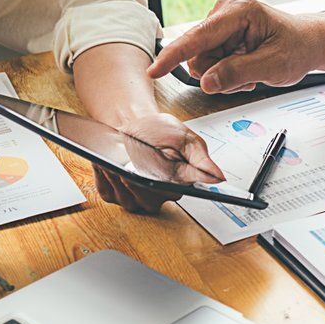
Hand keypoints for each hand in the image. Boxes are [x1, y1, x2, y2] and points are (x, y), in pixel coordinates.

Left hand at [94, 113, 223, 213]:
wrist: (133, 122)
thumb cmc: (159, 131)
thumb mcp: (185, 139)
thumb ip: (201, 160)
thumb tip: (218, 178)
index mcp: (180, 183)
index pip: (181, 196)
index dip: (172, 191)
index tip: (166, 183)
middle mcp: (159, 194)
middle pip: (151, 200)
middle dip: (141, 183)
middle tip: (134, 166)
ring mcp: (137, 195)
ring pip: (129, 199)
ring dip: (120, 180)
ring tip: (117, 163)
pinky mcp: (116, 192)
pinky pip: (110, 192)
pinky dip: (105, 178)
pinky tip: (106, 166)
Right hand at [148, 0, 324, 93]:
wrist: (307, 43)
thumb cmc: (296, 48)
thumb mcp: (272, 66)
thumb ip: (237, 73)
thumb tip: (206, 82)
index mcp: (239, 12)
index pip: (198, 37)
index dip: (174, 56)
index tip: (154, 71)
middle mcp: (224, 12)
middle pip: (198, 55)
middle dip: (218, 74)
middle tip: (248, 77)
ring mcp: (220, 23)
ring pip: (203, 62)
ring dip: (224, 76)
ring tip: (250, 72)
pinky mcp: (220, 35)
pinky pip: (210, 63)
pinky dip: (226, 72)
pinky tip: (245, 68)